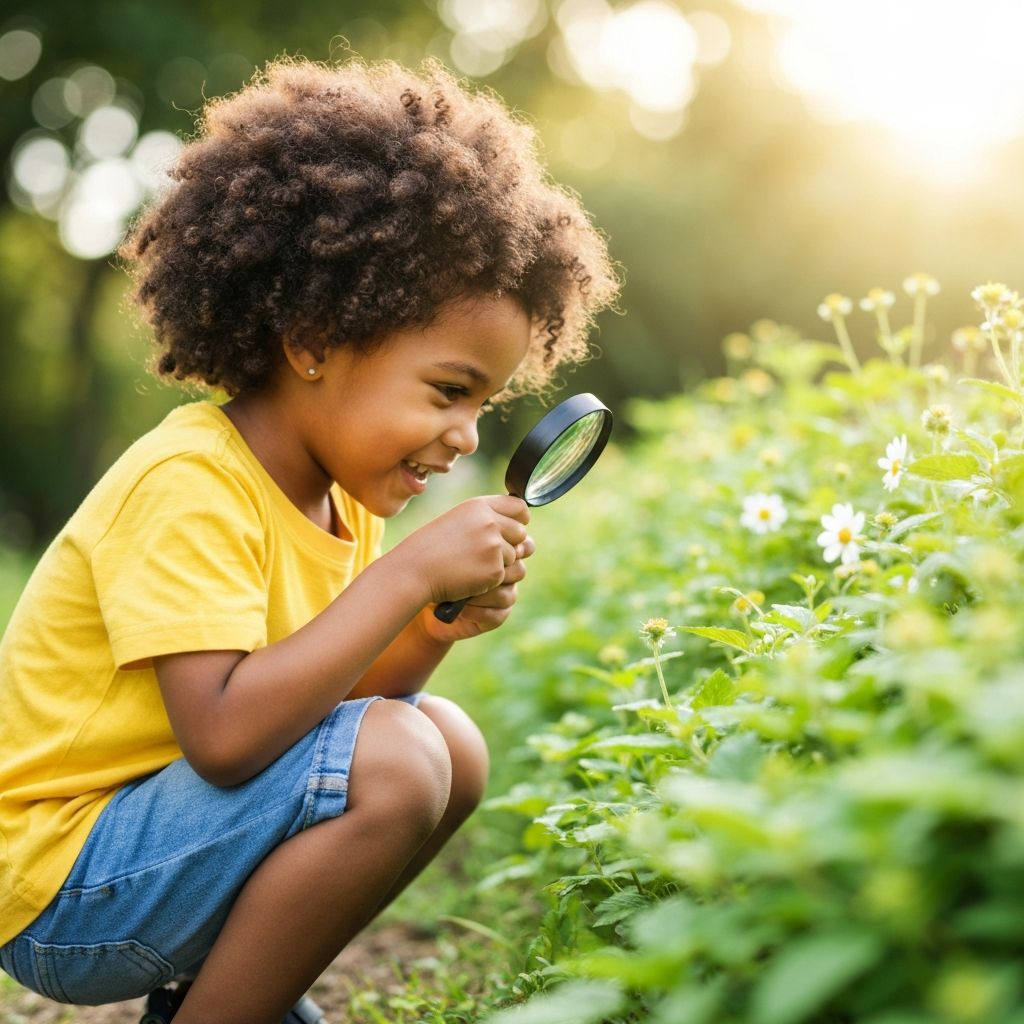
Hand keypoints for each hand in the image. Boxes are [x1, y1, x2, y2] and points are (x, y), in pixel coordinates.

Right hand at [388, 495, 530, 606]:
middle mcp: (490, 522)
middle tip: (484, 553)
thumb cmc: (432, 547)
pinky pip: (503, 576)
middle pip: (521, 534)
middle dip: (509, 545)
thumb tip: (526, 538)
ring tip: (471, 564)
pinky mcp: (495, 570)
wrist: (415, 570)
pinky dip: (489, 580)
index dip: (520, 519)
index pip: (519, 508)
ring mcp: (494, 546)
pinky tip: (469, 576)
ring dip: (498, 564)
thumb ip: (488, 521)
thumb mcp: (459, 522)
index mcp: (480, 506)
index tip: (513, 528)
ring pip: (514, 557)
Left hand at [419, 533, 534, 641]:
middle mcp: (505, 569)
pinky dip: (479, 610)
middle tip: (474, 567)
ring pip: (509, 591)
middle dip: (497, 568)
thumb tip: (500, 524)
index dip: (518, 539)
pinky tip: (462, 608)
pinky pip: (499, 612)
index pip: (524, 538)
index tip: (498, 541)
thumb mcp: (458, 532)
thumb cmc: (437, 560)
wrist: (419, 591)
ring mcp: (502, 592)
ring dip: (483, 592)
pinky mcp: (495, 615)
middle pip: (519, 567)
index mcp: (500, 544)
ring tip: (459, 591)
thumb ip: (482, 522)